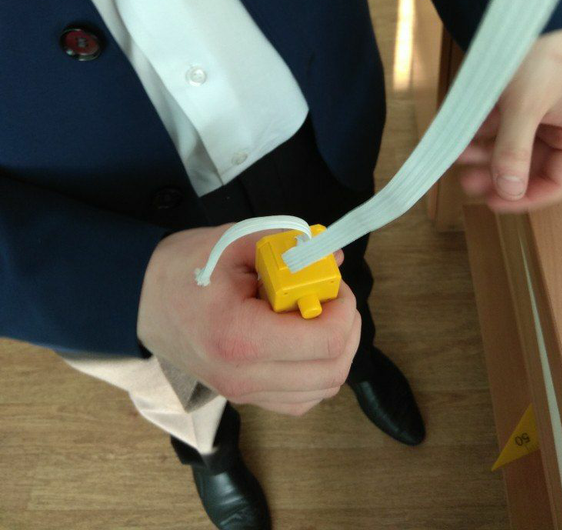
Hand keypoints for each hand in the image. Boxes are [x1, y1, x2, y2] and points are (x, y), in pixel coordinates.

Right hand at [137, 224, 359, 415]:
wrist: (136, 300)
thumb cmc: (181, 268)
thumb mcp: (234, 242)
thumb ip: (287, 245)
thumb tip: (333, 255)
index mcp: (240, 337)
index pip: (325, 342)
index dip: (343, 308)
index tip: (332, 282)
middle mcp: (243, 377)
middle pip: (332, 373)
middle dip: (347, 329)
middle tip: (332, 297)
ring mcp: (242, 393)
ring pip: (321, 391)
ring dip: (335, 352)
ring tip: (319, 314)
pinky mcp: (243, 396)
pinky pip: (299, 398)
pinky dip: (316, 371)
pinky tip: (304, 338)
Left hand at [457, 27, 561, 212]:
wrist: (520, 5)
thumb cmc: (538, 50)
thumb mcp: (525, 106)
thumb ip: (515, 151)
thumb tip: (508, 190)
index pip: (558, 181)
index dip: (526, 196)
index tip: (494, 203)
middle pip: (530, 165)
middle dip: (498, 174)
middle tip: (467, 183)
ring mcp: (540, 111)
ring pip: (511, 146)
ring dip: (484, 155)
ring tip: (458, 157)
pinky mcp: (519, 98)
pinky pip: (499, 125)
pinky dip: (480, 133)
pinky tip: (459, 135)